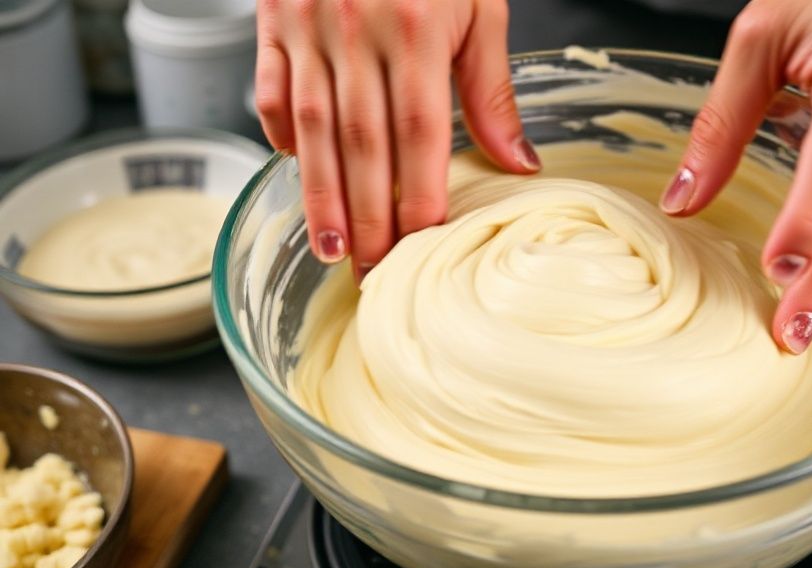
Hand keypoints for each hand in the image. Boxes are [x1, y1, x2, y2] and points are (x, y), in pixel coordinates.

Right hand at [255, 0, 538, 278]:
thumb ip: (491, 88)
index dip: (418, 199)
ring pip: (311, 129)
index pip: (418, 137)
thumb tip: (518, 163)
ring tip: (331, 249)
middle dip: (368, 218)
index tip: (421, 248)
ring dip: (320, 195)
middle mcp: (357, 34)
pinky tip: (293, 168)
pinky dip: (278, 132)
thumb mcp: (479, 6)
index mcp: (416, 32)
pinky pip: (271, 86)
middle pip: (361, 145)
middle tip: (373, 274)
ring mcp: (309, 28)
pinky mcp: (275, 19)